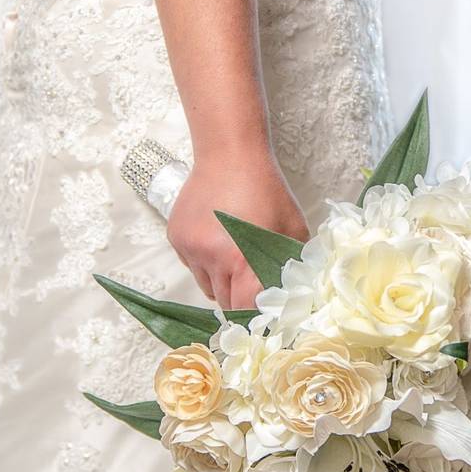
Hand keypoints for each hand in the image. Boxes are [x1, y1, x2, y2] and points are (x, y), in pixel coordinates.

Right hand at [167, 149, 308, 309]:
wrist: (229, 154)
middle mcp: (212, 258)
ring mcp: (190, 249)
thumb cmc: (267, 191)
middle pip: (225, 304)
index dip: (256, 317)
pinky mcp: (177, 239)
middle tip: (255, 283)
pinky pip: (193, 268)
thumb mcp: (292, 229)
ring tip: (235, 256)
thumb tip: (292, 297)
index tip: (265, 316)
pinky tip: (218, 240)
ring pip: (208, 288)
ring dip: (223, 282)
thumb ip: (293, 266)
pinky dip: (206, 264)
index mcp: (243, 259)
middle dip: (241, 299)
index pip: (244, 310)